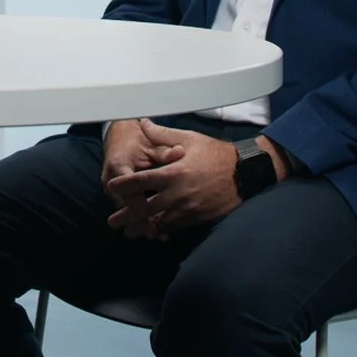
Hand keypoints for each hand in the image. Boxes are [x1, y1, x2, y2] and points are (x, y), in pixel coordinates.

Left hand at [104, 120, 242, 239]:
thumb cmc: (215, 153)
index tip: (112, 187)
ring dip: (144, 227)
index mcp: (172, 173)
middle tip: (112, 222)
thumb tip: (143, 123)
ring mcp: (187, 208)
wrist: (244, 172)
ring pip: (160, 222)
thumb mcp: (189, 138)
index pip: (141, 180)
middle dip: (127, 216)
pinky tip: (155, 232)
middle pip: (146, 208)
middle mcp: (177, 193)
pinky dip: (164, 229)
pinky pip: (176, 226)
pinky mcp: (197, 217)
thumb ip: (162, 134)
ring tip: (130, 233)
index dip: (124, 185)